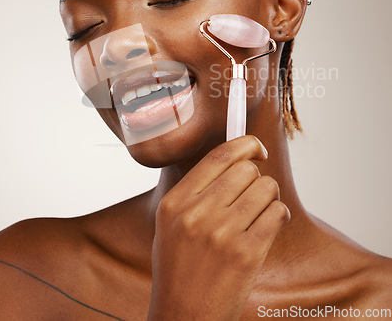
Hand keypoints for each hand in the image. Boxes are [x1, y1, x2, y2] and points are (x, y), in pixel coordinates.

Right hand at [147, 136, 289, 320]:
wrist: (183, 317)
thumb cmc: (179, 269)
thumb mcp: (171, 224)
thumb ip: (196, 190)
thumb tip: (234, 157)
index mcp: (175, 202)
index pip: (219, 156)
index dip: (246, 145)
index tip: (257, 149)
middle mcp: (196, 213)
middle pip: (246, 170)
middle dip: (257, 178)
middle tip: (254, 194)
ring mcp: (221, 233)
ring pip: (266, 188)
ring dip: (269, 198)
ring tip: (258, 215)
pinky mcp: (246, 253)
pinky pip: (277, 213)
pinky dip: (278, 216)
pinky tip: (267, 228)